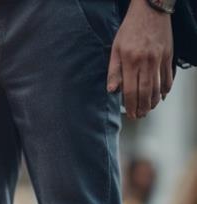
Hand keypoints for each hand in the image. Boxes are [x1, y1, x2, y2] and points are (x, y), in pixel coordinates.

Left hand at [107, 0, 173, 118]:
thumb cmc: (130, 29)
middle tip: (139, 115)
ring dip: (154, 100)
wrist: (150, 12)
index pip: (130, 89)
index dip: (130, 104)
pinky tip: (162, 95)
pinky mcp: (168, 56)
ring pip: (158, 86)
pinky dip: (166, 88)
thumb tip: (112, 90)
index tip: (130, 113)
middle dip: (142, 106)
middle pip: (146, 91)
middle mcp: (146, 61)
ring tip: (149, 109)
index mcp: (130, 61)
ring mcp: (159, 59)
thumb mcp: (115, 48)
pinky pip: (168, 76)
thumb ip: (114, 70)